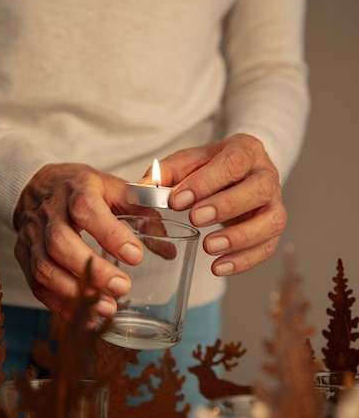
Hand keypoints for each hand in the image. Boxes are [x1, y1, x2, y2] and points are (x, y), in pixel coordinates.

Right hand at [13, 163, 143, 319]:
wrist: (38, 185)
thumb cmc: (83, 189)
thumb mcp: (114, 190)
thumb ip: (143, 215)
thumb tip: (171, 250)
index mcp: (76, 190)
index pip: (86, 210)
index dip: (110, 234)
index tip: (136, 256)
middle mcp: (49, 213)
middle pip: (61, 243)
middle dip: (92, 270)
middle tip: (124, 288)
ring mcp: (32, 236)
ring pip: (45, 268)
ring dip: (76, 293)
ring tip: (108, 308)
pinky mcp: (24, 256)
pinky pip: (36, 284)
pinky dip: (59, 304)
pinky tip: (84, 316)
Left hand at [160, 133, 285, 275]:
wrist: (239, 173)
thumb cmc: (211, 167)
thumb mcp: (188, 162)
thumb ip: (165, 173)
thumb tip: (144, 188)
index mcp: (246, 150)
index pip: (232, 163)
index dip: (206, 182)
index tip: (178, 200)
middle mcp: (267, 175)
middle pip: (260, 189)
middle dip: (226, 206)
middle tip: (195, 219)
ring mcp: (275, 202)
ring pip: (272, 221)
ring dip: (240, 237)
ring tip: (208, 247)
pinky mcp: (272, 228)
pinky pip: (267, 247)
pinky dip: (244, 261)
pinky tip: (218, 267)